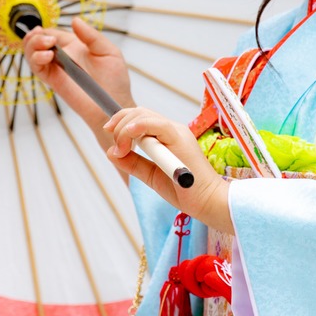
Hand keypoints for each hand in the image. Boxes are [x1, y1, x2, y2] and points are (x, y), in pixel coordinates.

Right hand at [23, 18, 134, 150]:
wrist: (113, 104)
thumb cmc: (115, 80)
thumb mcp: (108, 51)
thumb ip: (91, 35)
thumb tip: (74, 20)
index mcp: (75, 46)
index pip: (53, 33)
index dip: (46, 30)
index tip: (45, 31)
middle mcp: (63, 56)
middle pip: (38, 42)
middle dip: (36, 37)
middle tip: (48, 40)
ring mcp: (57, 69)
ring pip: (33, 53)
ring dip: (33, 45)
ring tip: (47, 45)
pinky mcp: (53, 81)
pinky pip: (37, 68)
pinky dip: (36, 58)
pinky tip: (47, 55)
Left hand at [105, 107, 232, 233]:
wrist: (207, 202)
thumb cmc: (184, 190)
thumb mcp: (150, 175)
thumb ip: (133, 163)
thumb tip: (111, 152)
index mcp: (166, 136)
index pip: (140, 118)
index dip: (121, 120)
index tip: (108, 130)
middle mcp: (171, 130)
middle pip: (139, 113)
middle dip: (119, 124)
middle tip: (115, 146)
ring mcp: (176, 132)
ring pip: (144, 115)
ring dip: (125, 129)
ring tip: (121, 149)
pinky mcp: (180, 138)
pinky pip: (157, 124)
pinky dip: (139, 126)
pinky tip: (129, 134)